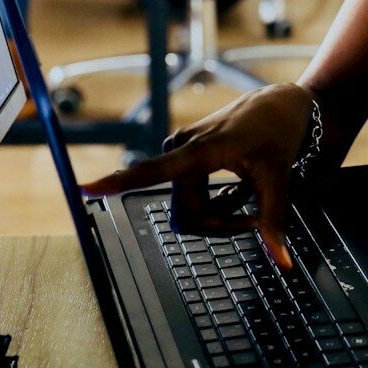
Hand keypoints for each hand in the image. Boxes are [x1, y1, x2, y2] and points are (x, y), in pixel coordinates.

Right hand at [82, 83, 320, 267]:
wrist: (281, 104)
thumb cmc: (278, 133)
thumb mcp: (279, 178)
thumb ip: (274, 221)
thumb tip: (284, 263)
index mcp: (202, 149)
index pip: (154, 170)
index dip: (118, 182)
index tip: (83, 188)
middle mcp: (183, 147)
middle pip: (187, 214)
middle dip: (220, 224)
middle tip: (253, 218)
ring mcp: (181, 150)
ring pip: (190, 209)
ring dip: (220, 214)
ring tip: (249, 195)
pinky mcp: (184, 153)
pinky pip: (191, 196)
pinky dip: (217, 202)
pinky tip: (238, 188)